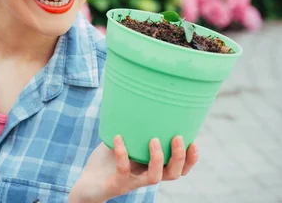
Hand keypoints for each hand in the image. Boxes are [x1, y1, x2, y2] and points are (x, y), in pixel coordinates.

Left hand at [70, 135, 198, 202]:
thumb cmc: (106, 161)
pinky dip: (122, 153)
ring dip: (157, 159)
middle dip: (179, 157)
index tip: (193, 141)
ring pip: (154, 178)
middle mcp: (145, 176)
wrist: (87, 183)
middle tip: (178, 137)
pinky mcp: (116, 183)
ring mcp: (132, 182)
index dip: (190, 159)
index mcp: (151, 167)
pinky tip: (118, 137)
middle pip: (173, 174)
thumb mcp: (123, 141)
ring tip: (154, 140)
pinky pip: (123, 169)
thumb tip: (139, 98)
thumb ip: (132, 128)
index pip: (178, 168)